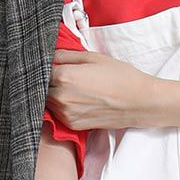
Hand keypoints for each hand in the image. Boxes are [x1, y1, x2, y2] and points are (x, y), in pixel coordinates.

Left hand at [46, 49, 160, 132]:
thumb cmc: (119, 76)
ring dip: (53, 93)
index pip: (41, 69)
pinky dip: (62, 105)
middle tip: (63, 74)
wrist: (139, 102)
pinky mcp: (72, 124)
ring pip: (48, 100)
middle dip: (48, 80)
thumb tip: (51, 55)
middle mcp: (60, 97)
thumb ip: (66, 55)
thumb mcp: (93, 57)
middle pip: (41, 86)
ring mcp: (65, 113)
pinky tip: (77, 99)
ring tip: (72, 86)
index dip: (45, 65)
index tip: (51, 63)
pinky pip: (58, 113)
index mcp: (64, 76)